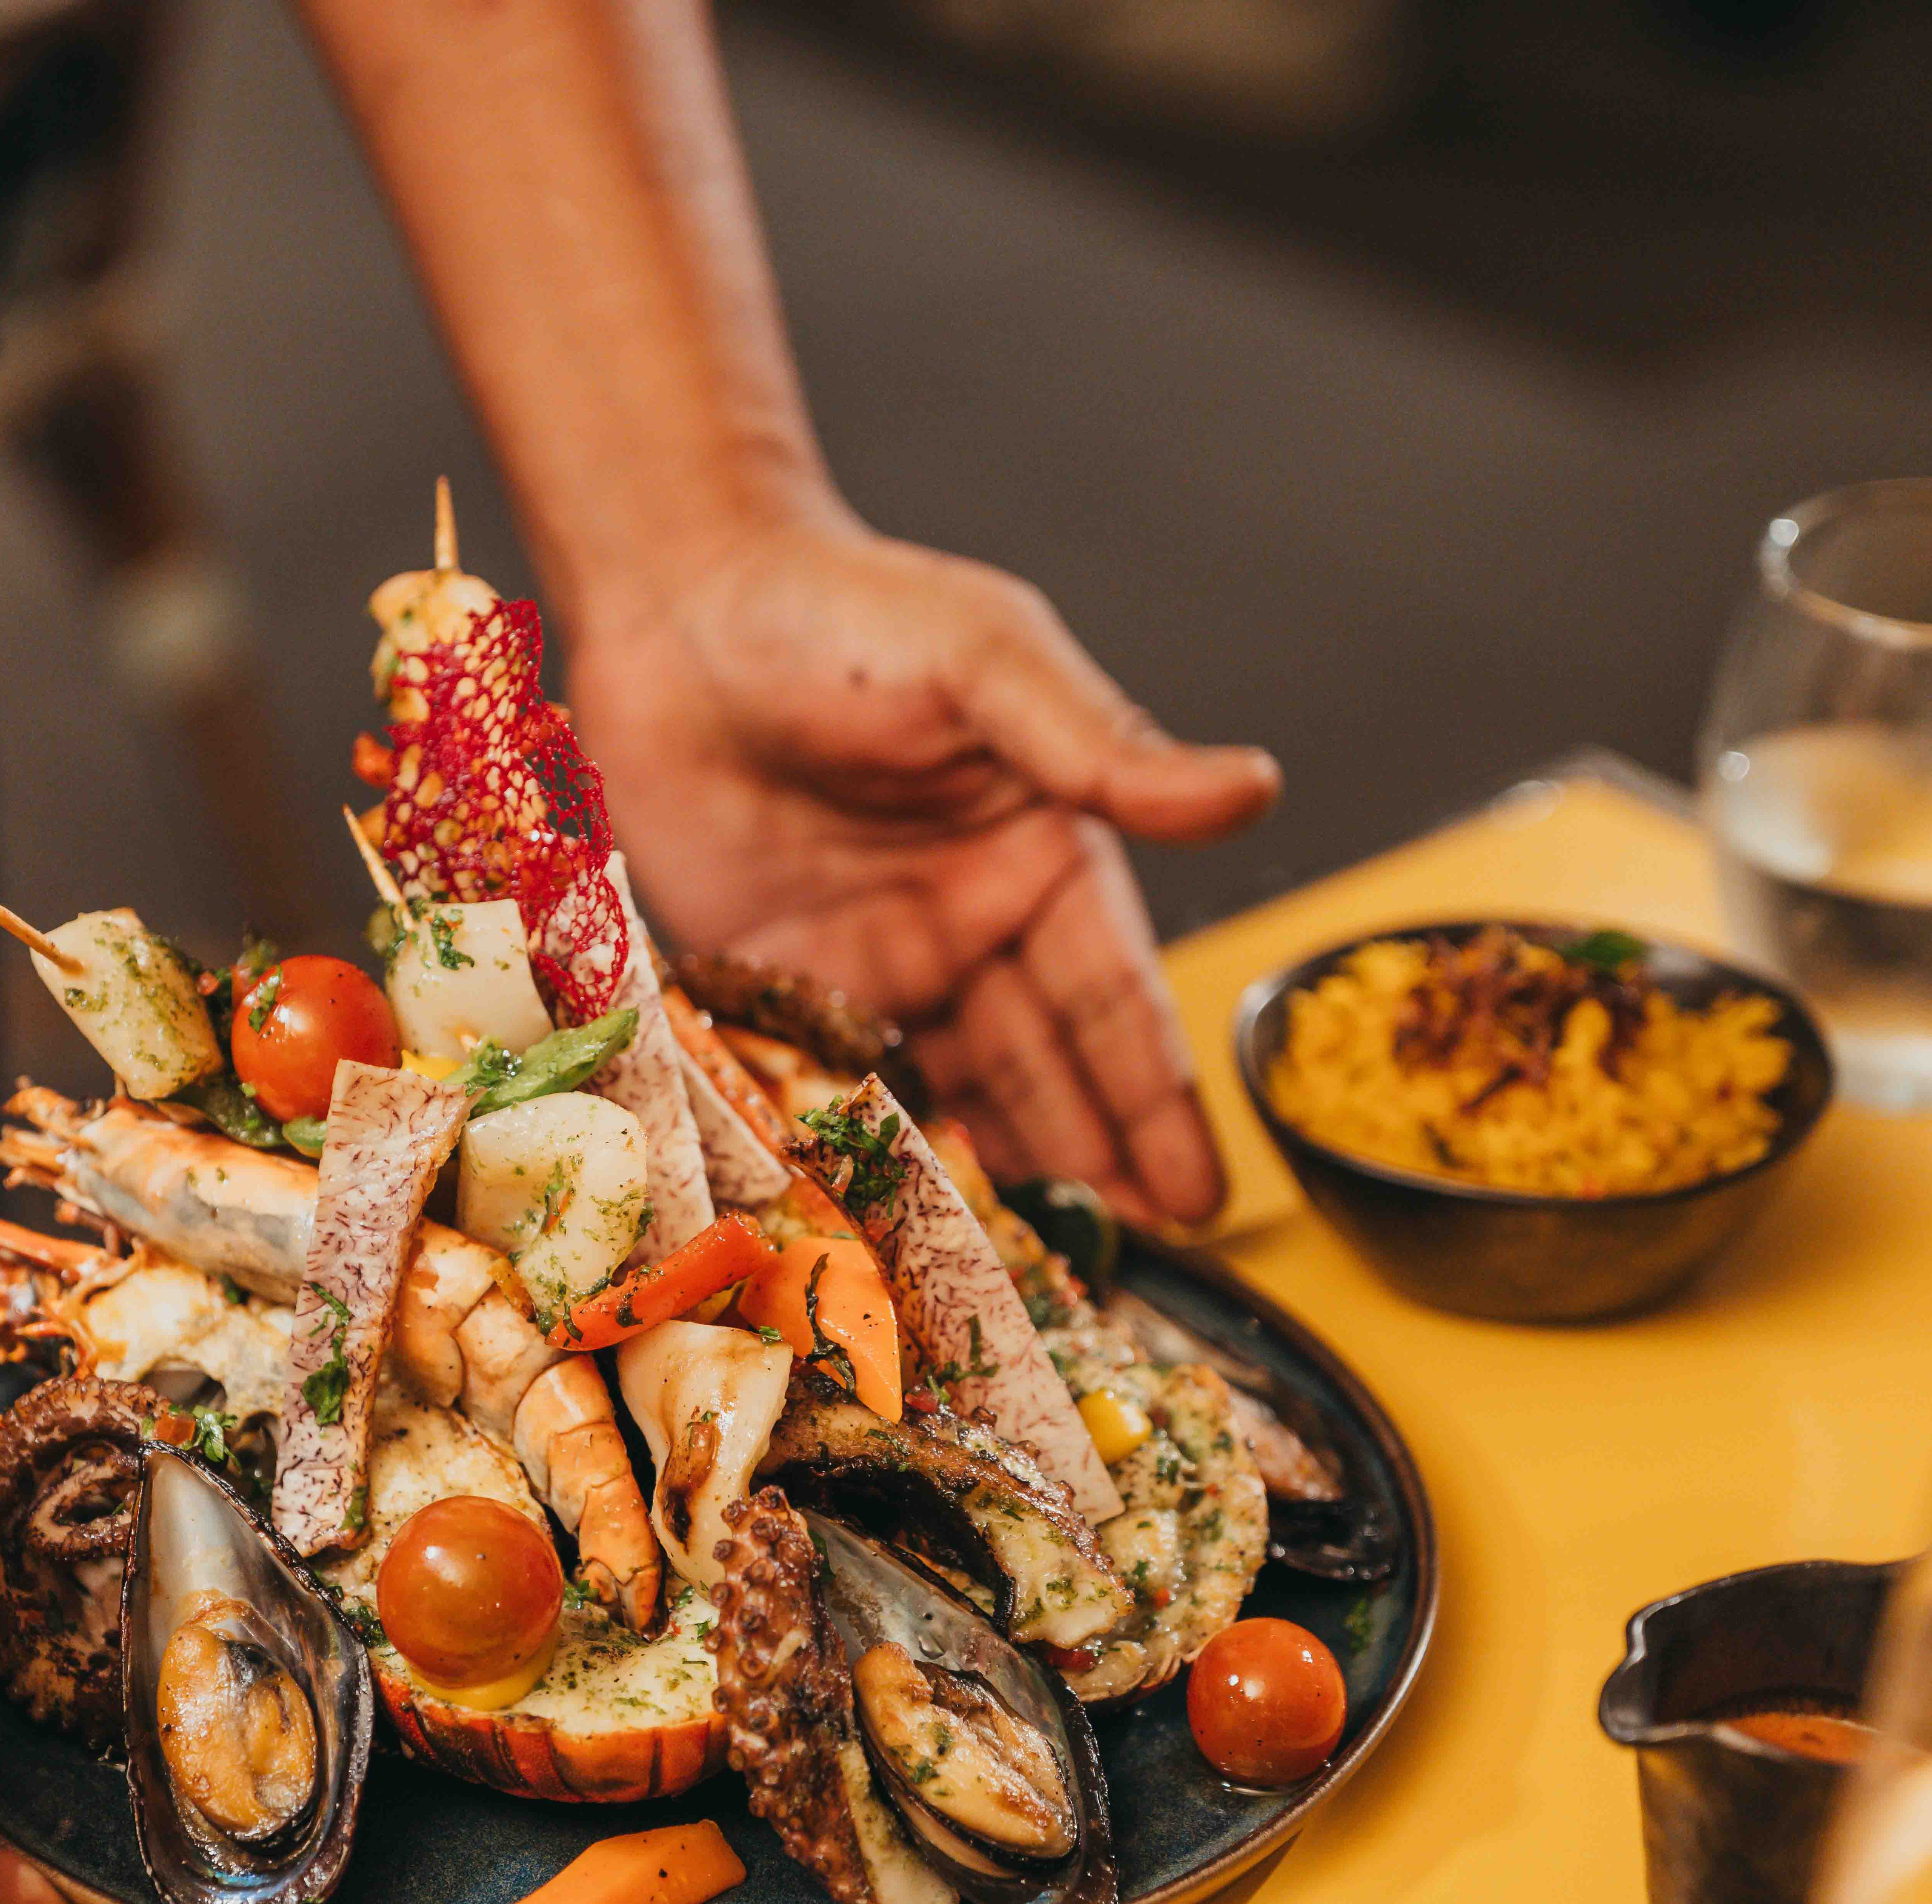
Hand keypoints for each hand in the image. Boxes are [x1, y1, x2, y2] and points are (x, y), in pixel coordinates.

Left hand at [569, 509, 1277, 1229]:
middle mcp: (965, 925)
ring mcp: (869, 959)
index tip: (1199, 1199)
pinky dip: (846, 1149)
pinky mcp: (767, 975)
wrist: (680, 599)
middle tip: (1119, 1276)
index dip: (1157, 1105)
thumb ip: (1106, 748)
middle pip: (1041, 1074)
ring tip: (1009, 1274)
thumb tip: (1251, 789)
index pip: (1116, 1006)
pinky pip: (818, 1082)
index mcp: (1042, 858)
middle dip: (1085, 1173)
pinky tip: (872, 1220)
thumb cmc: (847, 609)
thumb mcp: (992, 665)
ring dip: (977, 1180)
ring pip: (941, 1095)